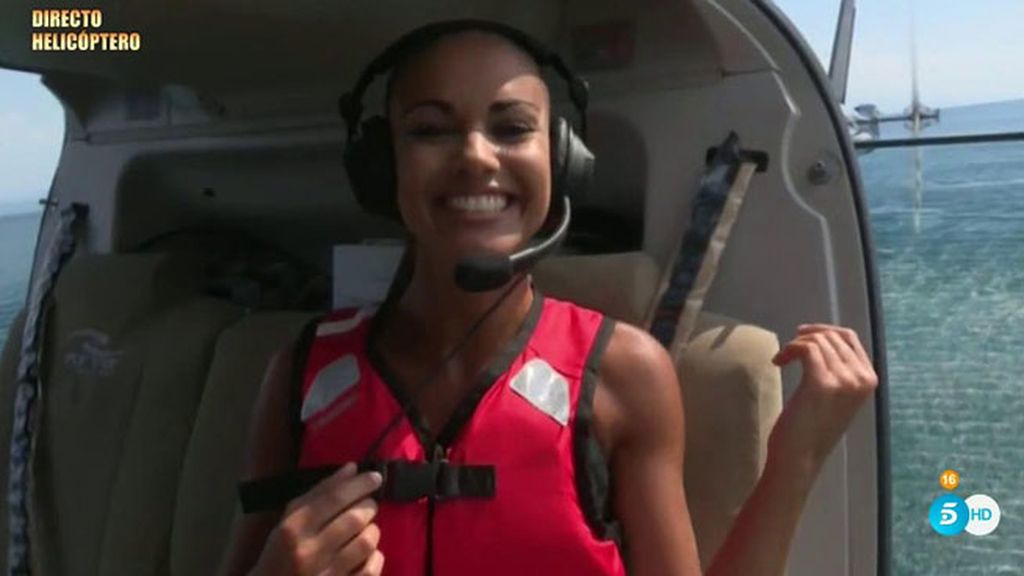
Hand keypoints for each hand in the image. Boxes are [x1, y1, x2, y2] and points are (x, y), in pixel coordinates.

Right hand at [251, 462, 384, 575]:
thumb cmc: (280, 554)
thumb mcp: (289, 521)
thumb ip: (319, 492)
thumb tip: (351, 468)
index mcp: (293, 528)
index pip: (334, 498)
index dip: (359, 484)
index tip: (375, 477)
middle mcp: (308, 551)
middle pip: (354, 518)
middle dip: (368, 506)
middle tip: (368, 505)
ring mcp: (325, 575)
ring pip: (366, 543)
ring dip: (372, 531)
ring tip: (365, 530)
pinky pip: (370, 570)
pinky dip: (375, 558)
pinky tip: (367, 555)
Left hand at [768, 324, 878, 473]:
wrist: (799, 458)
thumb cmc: (811, 429)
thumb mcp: (835, 395)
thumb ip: (839, 370)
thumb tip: (824, 338)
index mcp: (869, 380)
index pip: (849, 337)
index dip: (823, 330)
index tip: (801, 335)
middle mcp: (862, 379)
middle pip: (832, 336)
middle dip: (806, 336)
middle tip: (788, 350)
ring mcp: (845, 381)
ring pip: (817, 341)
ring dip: (794, 345)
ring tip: (782, 359)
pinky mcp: (822, 383)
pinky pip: (805, 348)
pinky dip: (789, 349)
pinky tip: (778, 362)